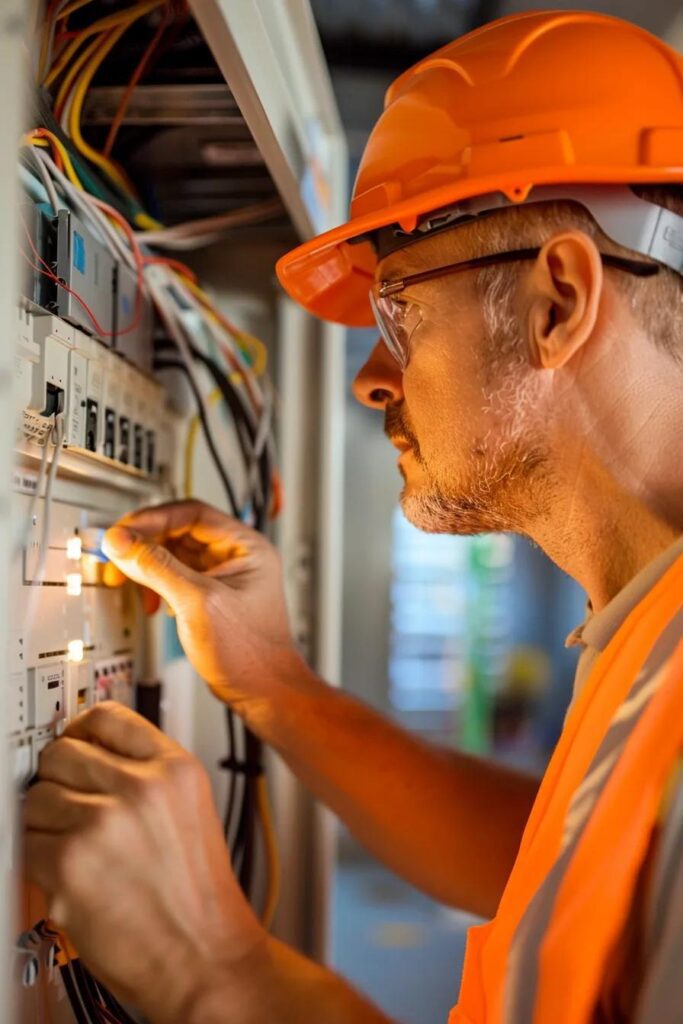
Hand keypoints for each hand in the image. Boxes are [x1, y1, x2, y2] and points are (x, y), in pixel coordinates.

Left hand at [23, 703, 265, 1023]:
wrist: (201, 956)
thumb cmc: (196, 894)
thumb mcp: (190, 808)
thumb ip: (145, 772)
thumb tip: (90, 754)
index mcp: (174, 769)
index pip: (106, 717)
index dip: (80, 731)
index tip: (72, 743)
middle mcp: (140, 788)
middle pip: (62, 752)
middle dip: (57, 780)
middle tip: (70, 807)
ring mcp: (102, 824)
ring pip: (35, 797)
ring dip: (44, 823)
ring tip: (75, 848)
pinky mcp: (68, 864)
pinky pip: (26, 842)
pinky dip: (37, 861)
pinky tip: (70, 876)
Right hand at [102, 500, 301, 715]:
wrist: (262, 692)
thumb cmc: (249, 653)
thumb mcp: (197, 603)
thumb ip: (158, 568)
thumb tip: (123, 542)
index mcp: (245, 545)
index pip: (191, 514)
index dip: (152, 520)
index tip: (121, 534)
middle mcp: (235, 555)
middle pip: (178, 531)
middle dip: (143, 543)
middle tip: (115, 555)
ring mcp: (222, 576)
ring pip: (173, 553)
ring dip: (146, 564)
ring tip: (126, 579)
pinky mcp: (209, 596)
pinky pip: (174, 576)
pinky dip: (155, 584)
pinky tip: (151, 602)